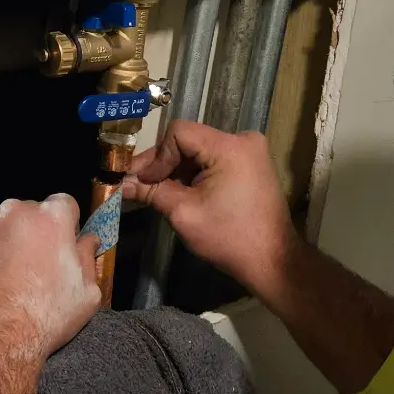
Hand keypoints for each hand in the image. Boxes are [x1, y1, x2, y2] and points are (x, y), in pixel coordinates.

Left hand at [0, 193, 100, 364]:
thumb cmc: (44, 319)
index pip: (63, 203)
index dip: (64, 224)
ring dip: (5, 240)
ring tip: (5, 275)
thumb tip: (88, 240)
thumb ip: (88, 257)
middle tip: (32, 265)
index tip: (60, 244)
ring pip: (0, 224)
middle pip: (29, 212)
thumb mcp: (87, 293)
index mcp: (51, 217)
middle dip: (33, 232)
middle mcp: (15, 210)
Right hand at [123, 121, 298, 303]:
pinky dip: (195, 173)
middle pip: (190, 140)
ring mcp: (250, 151)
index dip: (157, 155)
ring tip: (156, 191)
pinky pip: (214, 160)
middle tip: (137, 184)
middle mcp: (243, 140)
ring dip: (177, 169)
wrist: (272, 260)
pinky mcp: (251, 164)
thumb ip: (151, 192)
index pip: (179, 133)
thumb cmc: (229, 238)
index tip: (143, 180)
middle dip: (163, 163)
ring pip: (200, 150)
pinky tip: (179, 191)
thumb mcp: (184, 213)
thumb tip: (121, 183)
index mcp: (230, 147)